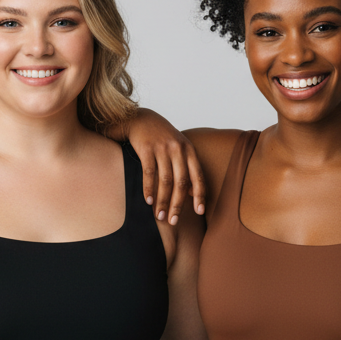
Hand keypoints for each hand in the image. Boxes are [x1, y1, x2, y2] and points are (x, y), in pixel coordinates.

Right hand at [123, 109, 206, 223]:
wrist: (140, 118)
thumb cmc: (161, 138)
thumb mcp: (179, 149)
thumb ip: (187, 168)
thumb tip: (192, 194)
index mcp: (189, 150)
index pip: (198, 176)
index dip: (199, 195)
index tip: (199, 212)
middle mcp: (178, 149)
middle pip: (181, 182)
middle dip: (178, 204)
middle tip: (173, 221)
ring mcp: (162, 148)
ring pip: (165, 180)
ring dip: (163, 201)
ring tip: (160, 216)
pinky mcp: (146, 148)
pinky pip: (149, 173)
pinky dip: (149, 189)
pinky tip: (148, 201)